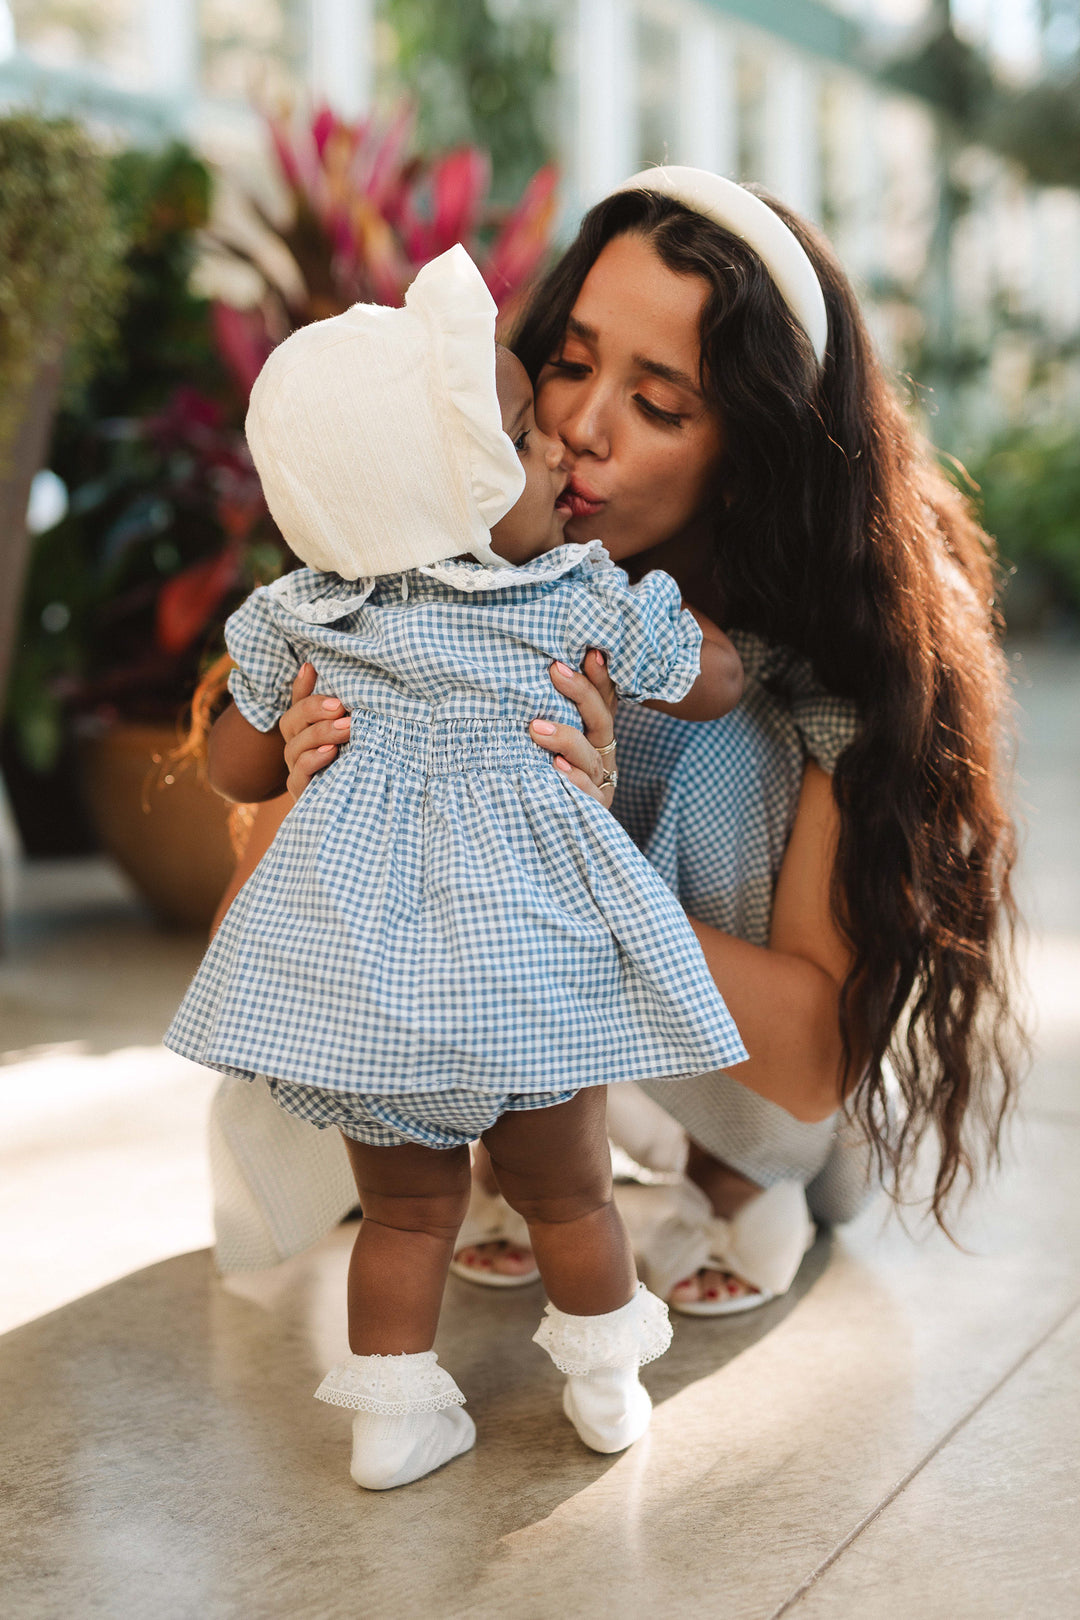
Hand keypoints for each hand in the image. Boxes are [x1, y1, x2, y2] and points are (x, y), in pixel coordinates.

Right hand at [279, 663, 350, 800]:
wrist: (362, 803)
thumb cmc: (358, 760)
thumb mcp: (354, 729)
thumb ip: (341, 703)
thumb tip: (325, 667)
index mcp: (306, 727)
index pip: (297, 701)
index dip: (302, 685)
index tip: (314, 669)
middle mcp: (297, 745)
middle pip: (292, 721)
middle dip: (314, 710)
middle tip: (341, 706)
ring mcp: (296, 768)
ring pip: (296, 747)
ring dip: (321, 734)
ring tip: (346, 728)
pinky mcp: (302, 791)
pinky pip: (299, 774)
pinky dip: (314, 760)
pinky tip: (332, 752)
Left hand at [529, 650, 618, 807]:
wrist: (543, 827)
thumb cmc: (536, 769)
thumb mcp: (546, 733)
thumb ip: (547, 707)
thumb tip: (536, 666)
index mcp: (596, 733)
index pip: (603, 698)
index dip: (599, 676)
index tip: (588, 652)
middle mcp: (602, 754)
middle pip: (602, 720)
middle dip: (581, 693)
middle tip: (555, 671)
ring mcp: (598, 782)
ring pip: (591, 756)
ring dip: (567, 739)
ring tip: (537, 728)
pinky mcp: (591, 808)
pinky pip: (587, 793)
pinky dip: (573, 779)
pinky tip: (555, 766)